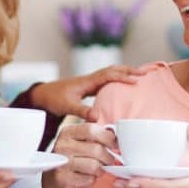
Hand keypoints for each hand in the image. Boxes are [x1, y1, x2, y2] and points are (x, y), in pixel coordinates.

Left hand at [30, 65, 145, 120]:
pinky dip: (117, 79)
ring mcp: (90, 82)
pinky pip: (106, 80)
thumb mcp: (67, 107)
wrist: (43, 95)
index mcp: (87, 81)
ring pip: (110, 73)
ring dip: (124, 72)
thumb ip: (81, 111)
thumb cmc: (54, 99)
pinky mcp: (89, 87)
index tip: (136, 80)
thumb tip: (97, 117)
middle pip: (113, 70)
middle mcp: (90, 79)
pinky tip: (123, 85)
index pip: (109, 75)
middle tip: (145, 73)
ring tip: (139, 75)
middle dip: (129, 70)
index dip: (123, 77)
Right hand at [41, 123, 117, 187]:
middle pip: (96, 149)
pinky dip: (93, 179)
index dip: (107, 137)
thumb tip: (108, 125)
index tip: (115, 144)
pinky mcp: (62, 179)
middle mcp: (62, 146)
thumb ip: (94, 131)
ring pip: (94, 166)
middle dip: (108, 157)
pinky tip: (88, 176)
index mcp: (67, 132)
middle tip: (108, 160)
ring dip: (101, 169)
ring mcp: (61, 163)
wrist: (54, 178)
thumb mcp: (80, 139)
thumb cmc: (73, 156)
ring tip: (99, 168)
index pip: (91, 130)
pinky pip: (89, 179)